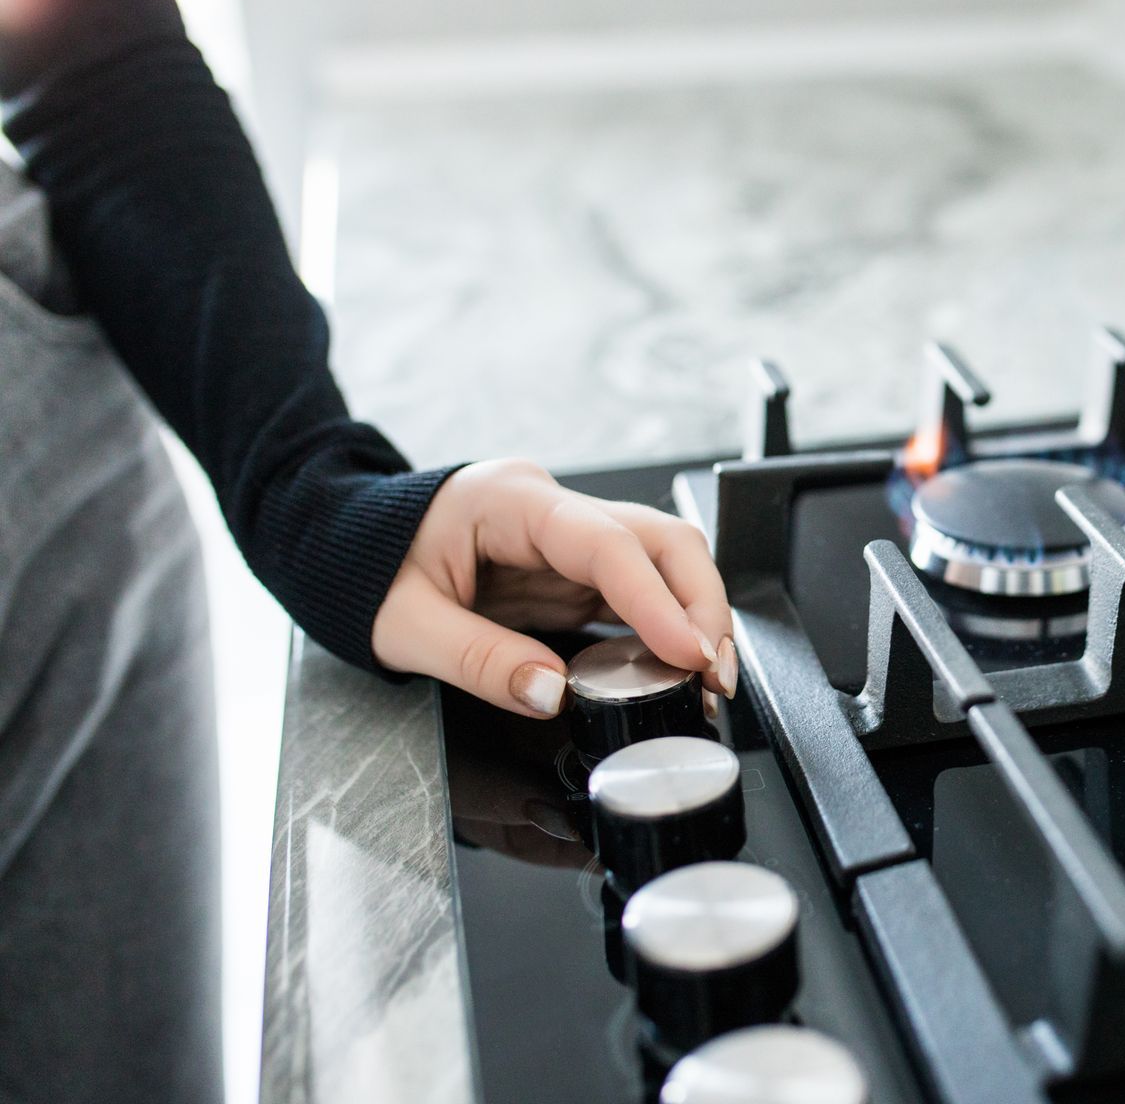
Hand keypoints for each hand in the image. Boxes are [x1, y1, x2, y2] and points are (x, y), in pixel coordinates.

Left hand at [371, 459, 736, 718]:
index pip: (607, 543)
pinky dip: (666, 624)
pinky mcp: (571, 568)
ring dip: (695, 613)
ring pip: (661, 558)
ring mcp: (566, 536)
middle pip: (658, 538)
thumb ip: (478, 660)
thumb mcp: (403, 626)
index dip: (658, 600)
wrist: (339, 544)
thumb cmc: (365, 571)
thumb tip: (551, 694)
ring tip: (711, 676)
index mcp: (509, 501)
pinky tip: (680, 664)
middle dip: (700, 602)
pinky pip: (637, 588)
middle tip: (715, 672)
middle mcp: (551, 508)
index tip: (689, 652)